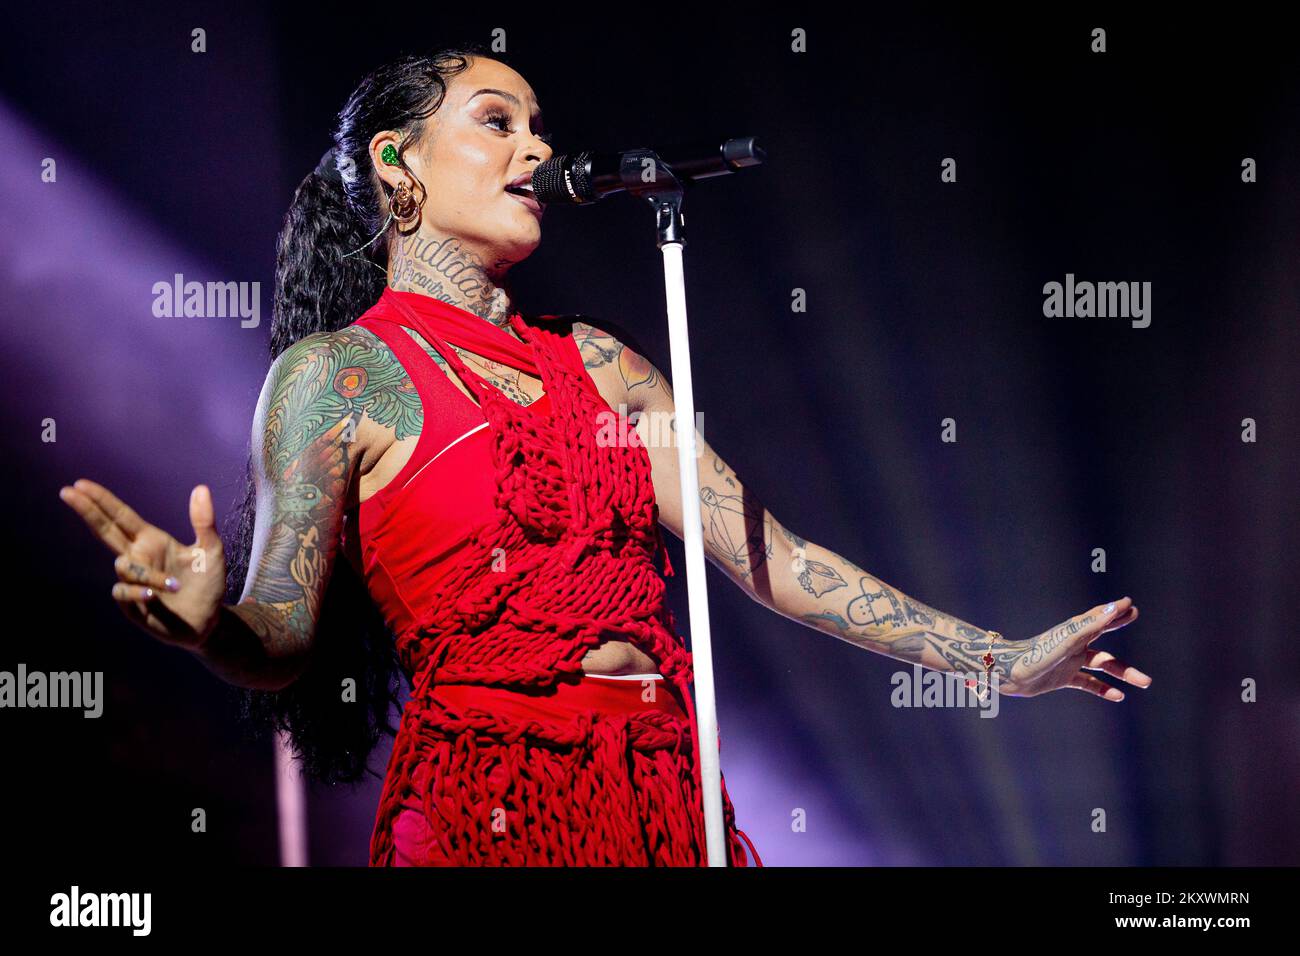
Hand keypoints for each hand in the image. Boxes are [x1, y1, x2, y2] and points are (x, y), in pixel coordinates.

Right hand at [59, 479, 226, 649]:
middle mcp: (138, 558)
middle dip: (87, 511)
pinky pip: (123, 592)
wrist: (210, 621)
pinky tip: (154, 595)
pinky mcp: (132, 605)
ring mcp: (133, 581)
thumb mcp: (212, 549)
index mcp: (152, 541)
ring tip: (174, 585)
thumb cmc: (208, 584)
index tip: (80, 484)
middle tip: (67, 491)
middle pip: (105, 531)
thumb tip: (201, 488)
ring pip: (123, 567)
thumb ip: (204, 521)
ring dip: (146, 573)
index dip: (101, 500)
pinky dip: (137, 591)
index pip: (121, 516)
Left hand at [997, 596, 1148, 700]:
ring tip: (1144, 682)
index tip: (1131, 606)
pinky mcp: (1063, 678)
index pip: (1099, 618)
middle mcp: (1073, 644)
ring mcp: (1069, 662)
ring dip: (1122, 673)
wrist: (1007, 674)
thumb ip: (1091, 625)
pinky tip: (1119, 696)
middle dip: (1121, 631)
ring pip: (1102, 666)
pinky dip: (1103, 688)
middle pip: (1104, 639)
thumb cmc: (1035, 654)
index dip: (1115, 612)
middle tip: (1138, 622)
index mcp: (1074, 632)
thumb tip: (1115, 607)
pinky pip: (1088, 683)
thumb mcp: (1067, 640)